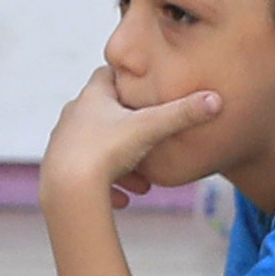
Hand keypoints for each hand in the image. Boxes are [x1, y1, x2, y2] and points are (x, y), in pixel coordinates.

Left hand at [43, 65, 219, 201]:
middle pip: (106, 116)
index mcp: (92, 98)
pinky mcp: (59, 171)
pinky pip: (86, 176)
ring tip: (142, 184)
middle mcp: (74, 116)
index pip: (106, 76)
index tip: (144, 90)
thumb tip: (215, 100)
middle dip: (130, 131)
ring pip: (99, 149)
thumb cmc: (106, 151)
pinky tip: (122, 200)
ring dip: (122, 164)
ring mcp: (64, 144)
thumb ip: (182, 115)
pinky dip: (105, 186)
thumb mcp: (150, 129)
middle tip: (151, 145)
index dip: (126, 81)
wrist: (68, 189)